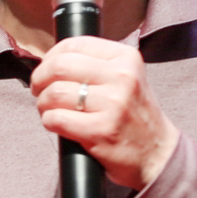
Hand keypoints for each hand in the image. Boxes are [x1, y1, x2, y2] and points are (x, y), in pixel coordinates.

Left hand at [30, 36, 179, 192]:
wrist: (157, 153)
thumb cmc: (133, 114)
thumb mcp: (125, 78)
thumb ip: (95, 65)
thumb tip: (50, 60)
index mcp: (125, 58)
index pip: (74, 44)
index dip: (51, 56)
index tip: (47, 69)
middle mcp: (122, 77)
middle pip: (59, 66)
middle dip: (40, 79)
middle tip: (39, 90)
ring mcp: (113, 104)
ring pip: (55, 93)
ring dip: (43, 103)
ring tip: (49, 109)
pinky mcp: (101, 131)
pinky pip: (56, 119)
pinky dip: (49, 121)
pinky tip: (57, 124)